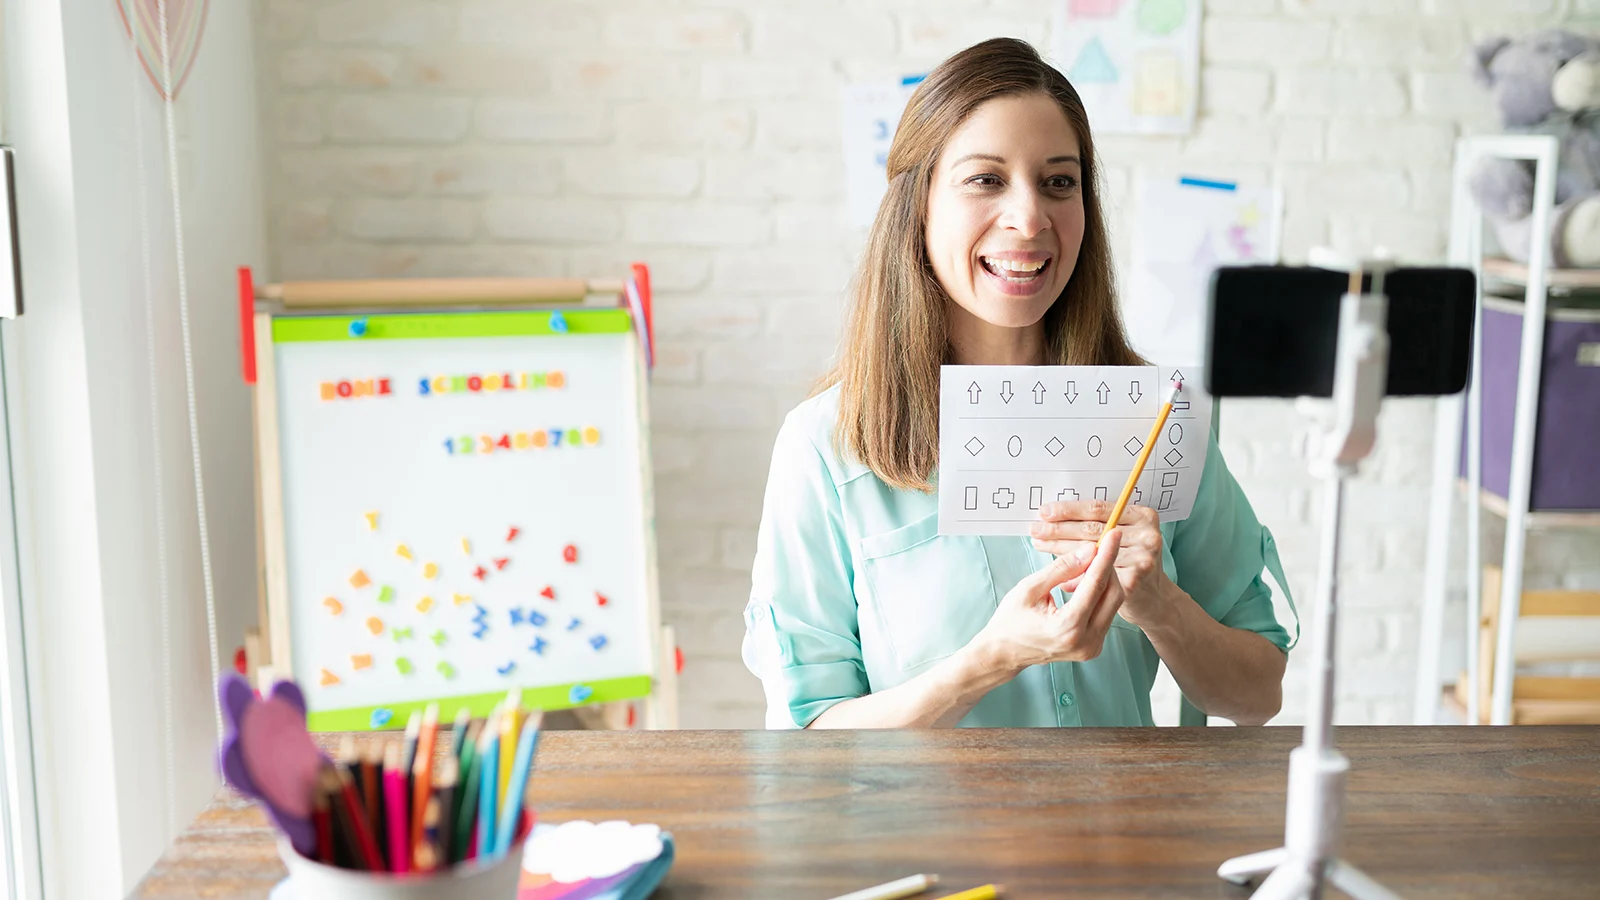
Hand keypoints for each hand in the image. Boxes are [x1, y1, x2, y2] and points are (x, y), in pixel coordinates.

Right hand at [972, 529, 1125, 672]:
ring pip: (1112, 603)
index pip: (1096, 584)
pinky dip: (1098, 595)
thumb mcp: (1030, 588)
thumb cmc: (1011, 620)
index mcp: (1067, 627)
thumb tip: (1090, 550)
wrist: (1005, 652)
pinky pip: (1106, 613)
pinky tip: (1082, 586)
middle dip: (1108, 567)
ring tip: (1082, 568)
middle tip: (1099, 546)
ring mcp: (1092, 647)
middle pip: (1113, 594)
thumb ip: (1062, 568)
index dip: (1106, 555)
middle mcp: (1085, 641)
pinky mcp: (1095, 647)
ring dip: (1103, 580)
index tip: (1114, 533)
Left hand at [1029, 500, 1174, 628]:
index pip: (1099, 509)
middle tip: (1036, 528)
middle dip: (1060, 529)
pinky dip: (1073, 575)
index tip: (1045, 511)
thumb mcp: (1120, 540)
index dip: (1069, 510)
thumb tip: (1053, 518)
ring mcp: (1143, 557)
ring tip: (1039, 544)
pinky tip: (1056, 573)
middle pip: (1093, 529)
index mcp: (1144, 516)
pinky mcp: (1134, 580)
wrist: (1154, 601)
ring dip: (1061, 549)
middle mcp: (1147, 535)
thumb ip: (1097, 528)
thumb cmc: (1130, 565)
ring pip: (1090, 552)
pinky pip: (1094, 575)